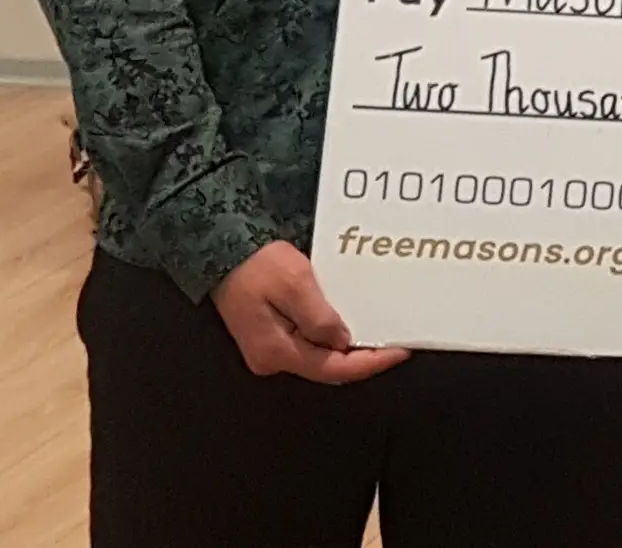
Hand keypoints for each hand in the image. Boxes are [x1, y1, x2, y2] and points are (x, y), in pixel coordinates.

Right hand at [212, 242, 409, 383]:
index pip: (332, 369)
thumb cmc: (258, 264)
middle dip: (362, 358)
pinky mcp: (269, 336)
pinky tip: (350, 323)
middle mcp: (272, 359)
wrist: (221, 251)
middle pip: (326, 367)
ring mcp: (269, 349)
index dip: (369, 364)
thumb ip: (320, 318)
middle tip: (396, 342)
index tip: (400, 352)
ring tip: (380, 333)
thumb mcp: (296, 284)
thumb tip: (344, 342)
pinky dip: (331, 337)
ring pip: (318, 356)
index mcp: (277, 351)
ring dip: (348, 347)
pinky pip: (308, 343)